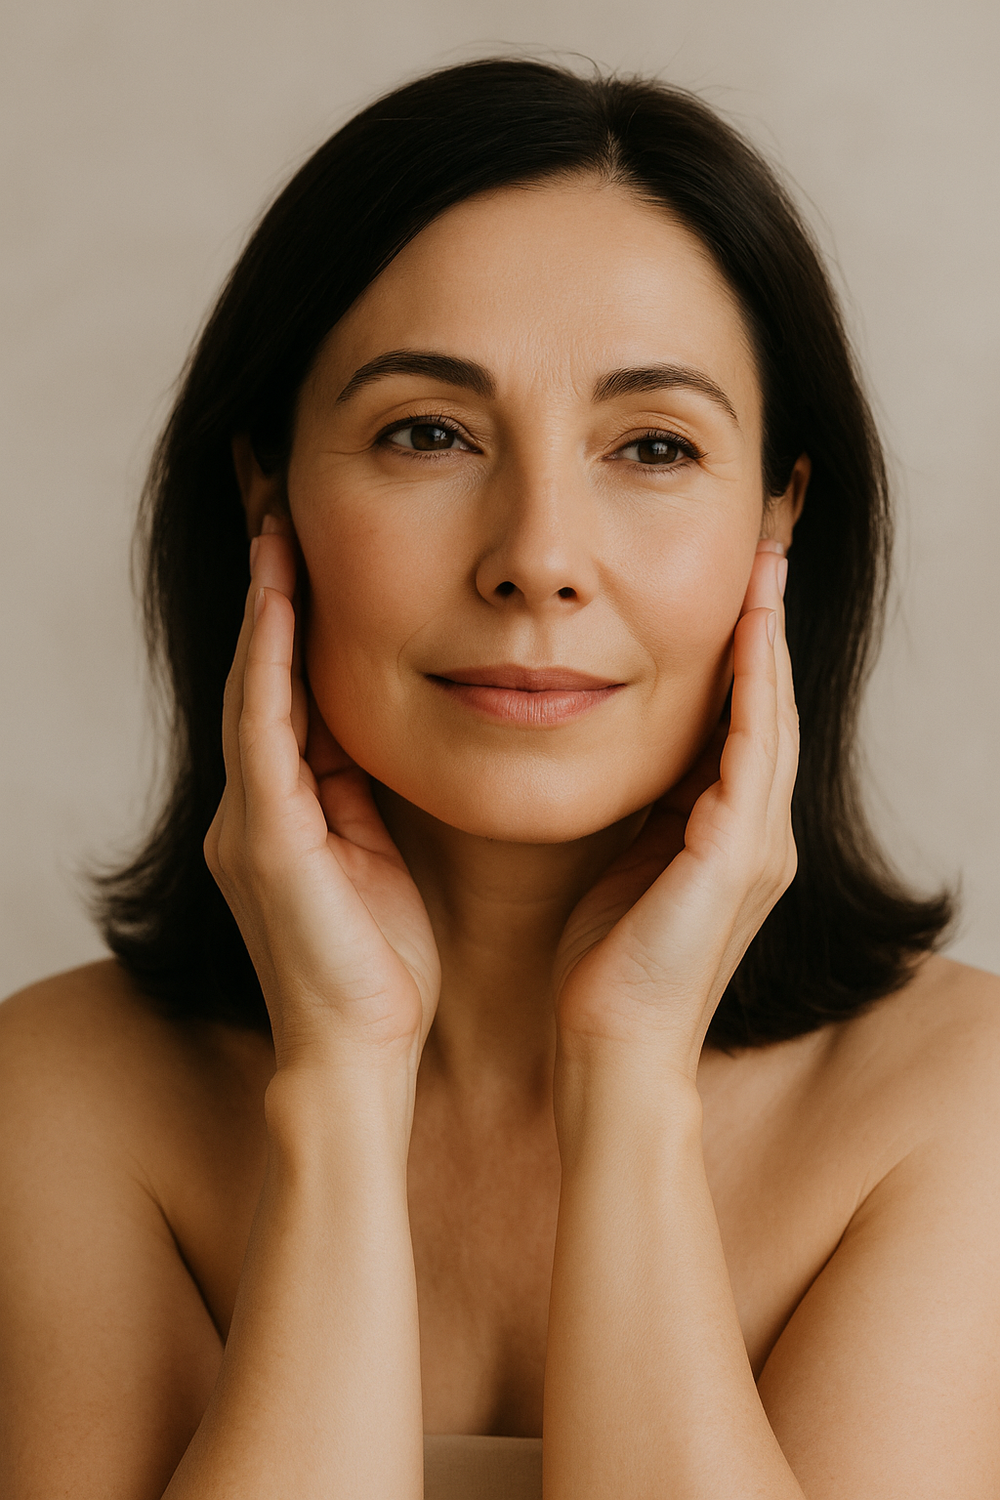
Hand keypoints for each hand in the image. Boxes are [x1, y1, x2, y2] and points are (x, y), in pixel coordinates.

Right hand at [204, 517, 440, 1069]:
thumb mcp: (380, 863)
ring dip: (264, 605)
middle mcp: (254, 805)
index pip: (290, 694)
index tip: (310, 547)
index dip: (296, 620)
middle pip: (259, 674)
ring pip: (253, 686)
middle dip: (268, 592)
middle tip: (274, 507)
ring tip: (273, 525)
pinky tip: (280, 597)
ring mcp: (248, 818)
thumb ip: (368, 800)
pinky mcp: (262, 836)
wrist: (359, 1057)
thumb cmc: (384, 972)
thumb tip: (391, 740)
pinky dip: (268, 659)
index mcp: (288, 811)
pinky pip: (262, 727)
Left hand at [553, 541, 796, 1078]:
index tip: (731, 584)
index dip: (742, 650)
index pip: (742, 721)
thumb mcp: (624, 862)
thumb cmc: (604, 965)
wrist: (612, 1050)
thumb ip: (642, 808)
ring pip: (773, 719)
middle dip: (767, 627)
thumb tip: (624, 750)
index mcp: (728, 833)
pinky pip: (752, 756)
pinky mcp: (737, 859)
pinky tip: (749, 637)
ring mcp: (757, 846)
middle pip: (771, 706)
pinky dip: (754, 692)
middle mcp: (759, 834)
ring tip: (766, 569)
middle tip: (764, 549)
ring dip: (770, 641)